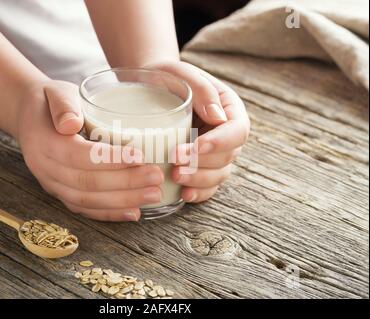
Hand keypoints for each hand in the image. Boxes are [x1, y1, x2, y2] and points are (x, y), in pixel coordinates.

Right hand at [16, 80, 163, 221]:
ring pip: (88, 200)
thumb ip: (64, 106)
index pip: (80, 156)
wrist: (30, 117)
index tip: (140, 156)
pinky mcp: (61, 193)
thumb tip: (70, 124)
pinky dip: (110, 213)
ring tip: (153, 195)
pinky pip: (85, 209)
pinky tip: (134, 213)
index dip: (110, 159)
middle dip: (125, 183)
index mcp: (44, 142)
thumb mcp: (57, 93)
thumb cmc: (51, 101)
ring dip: (123, 201)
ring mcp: (52, 184)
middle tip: (156, 177)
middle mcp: (45, 168)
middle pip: (87, 183)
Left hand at [146, 60, 249, 202]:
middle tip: (176, 163)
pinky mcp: (200, 166)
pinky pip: (207, 185)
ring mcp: (214, 152)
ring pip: (218, 174)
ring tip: (175, 177)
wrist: (149, 87)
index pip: (237, 131)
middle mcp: (225, 133)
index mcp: (229, 109)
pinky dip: (198, 193)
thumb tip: (219, 118)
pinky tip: (183, 195)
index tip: (196, 146)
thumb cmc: (166, 77)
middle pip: (227, 157)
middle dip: (202, 164)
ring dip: (199, 180)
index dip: (220, 143)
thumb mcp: (181, 72)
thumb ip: (202, 90)